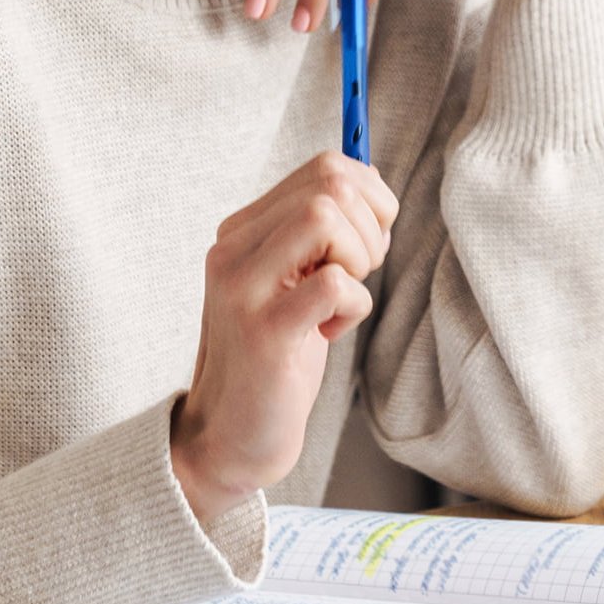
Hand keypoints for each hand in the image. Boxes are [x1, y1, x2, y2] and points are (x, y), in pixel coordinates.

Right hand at [169, 153, 398, 517]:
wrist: (231, 436)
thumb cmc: (276, 358)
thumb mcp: (297, 283)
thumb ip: (323, 235)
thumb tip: (373, 183)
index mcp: (242, 232)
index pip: (323, 168)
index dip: (370, 198)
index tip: (366, 245)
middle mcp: (233, 250)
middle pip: (329, 184)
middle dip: (371, 226)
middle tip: (358, 273)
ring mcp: (243, 287)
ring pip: (326, 218)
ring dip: (359, 258)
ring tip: (339, 300)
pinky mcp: (264, 330)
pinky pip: (336, 284)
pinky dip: (352, 307)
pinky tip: (327, 334)